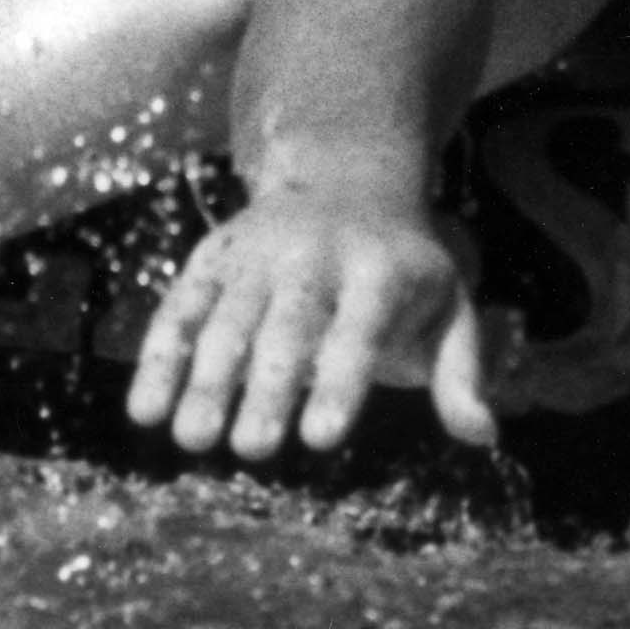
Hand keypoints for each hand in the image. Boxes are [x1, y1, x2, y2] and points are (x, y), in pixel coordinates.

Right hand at [125, 182, 496, 458]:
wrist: (347, 177)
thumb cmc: (402, 269)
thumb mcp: (447, 306)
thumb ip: (459, 372)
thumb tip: (484, 436)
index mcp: (381, 269)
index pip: (360, 330)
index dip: (340, 381)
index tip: (323, 438)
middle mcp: (315, 254)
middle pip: (288, 326)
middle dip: (269, 388)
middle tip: (255, 451)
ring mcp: (258, 253)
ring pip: (228, 319)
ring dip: (207, 380)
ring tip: (195, 442)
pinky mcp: (213, 257)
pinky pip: (181, 308)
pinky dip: (159, 357)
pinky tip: (145, 412)